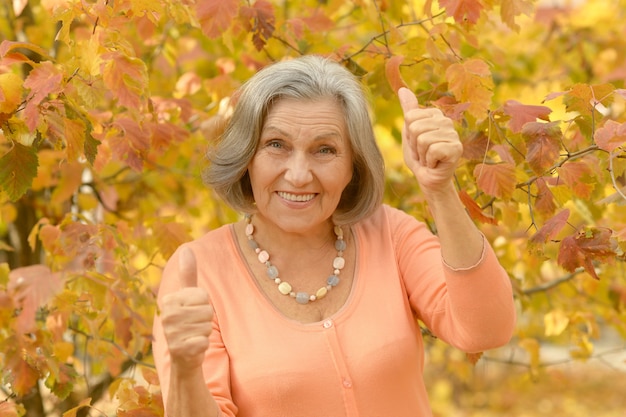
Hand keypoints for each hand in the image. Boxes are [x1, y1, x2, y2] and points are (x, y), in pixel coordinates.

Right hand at [160, 247, 212, 370]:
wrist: (182, 356)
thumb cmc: (187, 322)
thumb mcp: (187, 297)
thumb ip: (187, 274)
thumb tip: (187, 248)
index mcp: (168, 300)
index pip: (202, 296)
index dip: (204, 305)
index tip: (193, 311)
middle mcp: (166, 316)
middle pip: (206, 311)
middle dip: (205, 319)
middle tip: (194, 326)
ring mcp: (171, 334)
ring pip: (207, 326)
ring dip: (204, 333)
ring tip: (193, 336)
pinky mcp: (179, 350)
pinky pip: (204, 341)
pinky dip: (203, 345)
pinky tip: (192, 347)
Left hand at [398, 87, 462, 192]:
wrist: (429, 179)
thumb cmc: (419, 157)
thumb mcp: (409, 133)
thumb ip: (409, 111)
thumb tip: (402, 89)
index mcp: (435, 115)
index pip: (410, 117)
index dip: (408, 136)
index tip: (417, 144)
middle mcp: (446, 121)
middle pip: (415, 128)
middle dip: (414, 146)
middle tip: (423, 153)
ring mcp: (453, 134)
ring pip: (422, 140)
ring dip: (421, 155)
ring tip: (429, 159)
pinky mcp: (456, 148)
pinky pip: (432, 150)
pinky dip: (428, 161)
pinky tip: (435, 164)